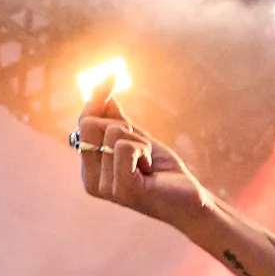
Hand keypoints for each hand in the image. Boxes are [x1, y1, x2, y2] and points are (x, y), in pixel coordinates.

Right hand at [72, 96, 207, 225]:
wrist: (190, 201)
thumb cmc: (164, 173)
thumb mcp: (137, 139)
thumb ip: (116, 118)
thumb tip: (103, 90)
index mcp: (90, 170)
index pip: (84, 122)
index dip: (97, 98)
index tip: (112, 74)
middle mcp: (91, 181)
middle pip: (91, 124)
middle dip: (123, 126)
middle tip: (142, 149)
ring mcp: (105, 188)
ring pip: (112, 132)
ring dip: (139, 141)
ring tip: (148, 163)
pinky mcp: (122, 189)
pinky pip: (125, 146)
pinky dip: (144, 150)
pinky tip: (150, 169)